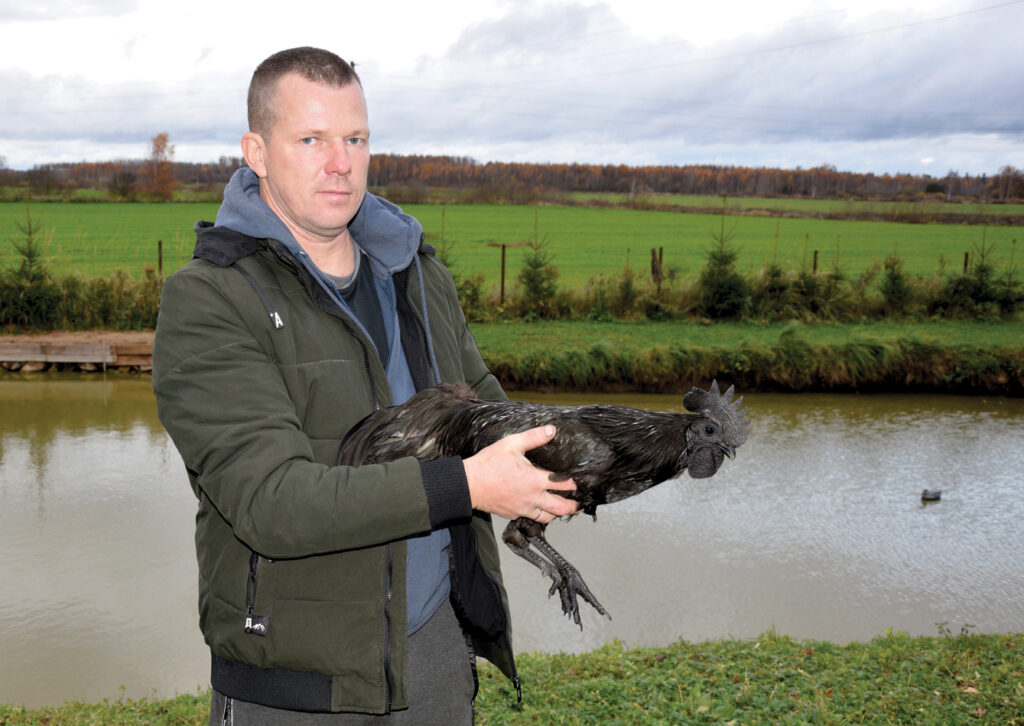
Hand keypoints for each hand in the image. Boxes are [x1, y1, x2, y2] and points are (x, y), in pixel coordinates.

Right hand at [463, 425, 578, 522]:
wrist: (468, 484)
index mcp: (535, 480)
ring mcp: (523, 509)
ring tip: (562, 507)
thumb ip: (533, 437)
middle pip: (561, 508)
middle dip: (574, 507)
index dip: (576, 484)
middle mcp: (532, 498)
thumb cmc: (488, 464)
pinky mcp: (514, 514)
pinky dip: (540, 515)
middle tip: (580, 503)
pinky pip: (532, 519)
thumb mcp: (511, 444)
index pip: (565, 485)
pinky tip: (540, 508)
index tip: (581, 482)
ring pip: (548, 518)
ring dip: (557, 513)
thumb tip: (551, 430)